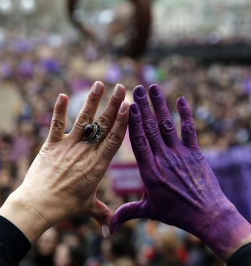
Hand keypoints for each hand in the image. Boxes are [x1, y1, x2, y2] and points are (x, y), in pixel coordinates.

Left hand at [0, 81, 128, 243]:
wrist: (38, 205)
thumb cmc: (65, 206)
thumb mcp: (87, 207)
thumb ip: (102, 214)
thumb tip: (110, 231)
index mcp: (98, 165)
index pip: (115, 138)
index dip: (123, 121)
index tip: (129, 106)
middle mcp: (86, 152)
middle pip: (103, 125)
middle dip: (113, 105)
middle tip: (121, 87)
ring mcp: (68, 146)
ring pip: (84, 120)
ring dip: (92, 101)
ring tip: (99, 84)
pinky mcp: (52, 145)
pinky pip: (56, 124)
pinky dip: (59, 110)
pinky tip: (63, 95)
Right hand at [110, 84, 250, 260]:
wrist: (207, 215)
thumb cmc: (175, 213)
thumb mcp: (148, 211)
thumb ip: (126, 213)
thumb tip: (108, 228)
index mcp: (149, 171)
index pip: (138, 141)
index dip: (133, 121)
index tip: (128, 105)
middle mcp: (163, 158)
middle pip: (150, 128)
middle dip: (143, 106)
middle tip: (136, 88)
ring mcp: (180, 154)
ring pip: (167, 125)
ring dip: (160, 105)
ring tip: (153, 88)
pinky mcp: (195, 153)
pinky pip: (190, 130)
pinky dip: (185, 114)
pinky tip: (181, 100)